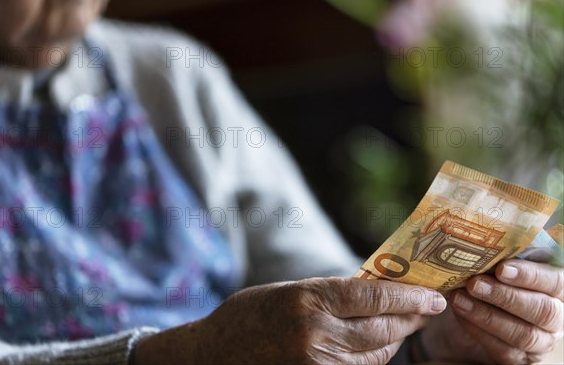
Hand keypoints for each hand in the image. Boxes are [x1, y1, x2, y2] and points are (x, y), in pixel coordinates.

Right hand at [134, 277, 446, 363]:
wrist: (213, 355)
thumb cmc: (249, 315)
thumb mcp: (289, 290)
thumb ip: (331, 293)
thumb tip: (376, 290)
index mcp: (308, 299)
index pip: (373, 296)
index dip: (409, 297)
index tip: (433, 296)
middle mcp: (316, 334)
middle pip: (382, 327)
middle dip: (411, 318)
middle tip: (430, 308)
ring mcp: (317, 364)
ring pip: (376, 354)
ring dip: (395, 338)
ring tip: (406, 324)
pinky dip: (374, 358)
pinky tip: (379, 344)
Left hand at [422, 260, 563, 363]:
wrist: (468, 308)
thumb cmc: (488, 278)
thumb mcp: (497, 262)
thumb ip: (502, 252)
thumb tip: (491, 234)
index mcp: (556, 287)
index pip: (556, 281)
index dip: (531, 276)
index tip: (502, 268)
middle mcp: (556, 316)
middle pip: (542, 310)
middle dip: (505, 296)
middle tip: (474, 284)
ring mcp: (541, 340)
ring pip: (523, 334)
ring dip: (487, 315)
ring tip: (459, 299)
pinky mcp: (520, 359)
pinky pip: (504, 350)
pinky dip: (479, 331)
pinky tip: (460, 314)